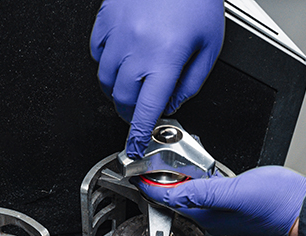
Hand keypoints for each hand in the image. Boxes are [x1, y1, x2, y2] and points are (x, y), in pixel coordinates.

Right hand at [90, 0, 224, 156]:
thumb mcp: (209, 46)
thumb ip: (191, 82)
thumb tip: (173, 104)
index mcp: (166, 60)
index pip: (147, 110)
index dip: (139, 134)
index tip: (136, 147)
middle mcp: (138, 49)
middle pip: (122, 99)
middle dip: (129, 113)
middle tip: (139, 112)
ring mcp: (118, 33)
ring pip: (105, 79)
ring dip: (117, 90)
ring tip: (133, 83)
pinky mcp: (106, 19)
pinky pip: (96, 52)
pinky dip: (105, 62)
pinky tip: (121, 58)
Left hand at [139, 166, 305, 235]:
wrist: (304, 206)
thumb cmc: (277, 202)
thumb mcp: (235, 192)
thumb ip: (203, 192)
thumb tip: (175, 191)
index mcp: (208, 217)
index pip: (169, 201)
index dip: (150, 187)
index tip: (136, 174)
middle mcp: (212, 216)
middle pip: (176, 198)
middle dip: (160, 181)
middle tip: (147, 164)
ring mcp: (222, 209)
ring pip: (191, 192)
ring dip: (178, 177)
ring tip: (167, 160)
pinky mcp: (234, 200)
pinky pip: (206, 188)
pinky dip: (197, 176)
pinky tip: (198, 164)